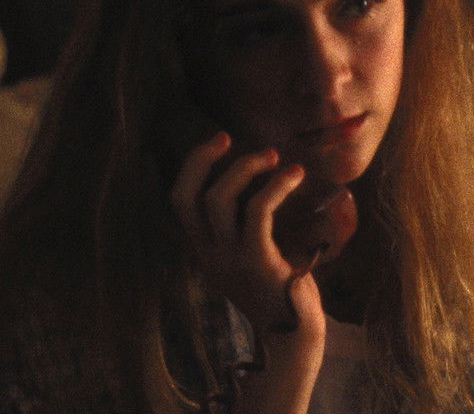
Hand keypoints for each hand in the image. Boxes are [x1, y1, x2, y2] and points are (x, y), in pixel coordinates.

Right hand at [171, 132, 324, 412]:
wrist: (292, 336)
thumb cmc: (278, 290)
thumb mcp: (250, 257)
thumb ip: (243, 230)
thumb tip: (256, 186)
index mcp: (205, 251)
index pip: (179, 201)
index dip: (192, 166)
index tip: (218, 141)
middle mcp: (211, 254)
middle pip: (192, 197)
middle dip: (207, 159)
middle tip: (236, 138)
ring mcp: (232, 259)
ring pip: (221, 200)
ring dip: (247, 168)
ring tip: (275, 157)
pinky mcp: (258, 261)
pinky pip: (258, 211)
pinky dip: (275, 186)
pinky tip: (294, 175)